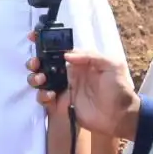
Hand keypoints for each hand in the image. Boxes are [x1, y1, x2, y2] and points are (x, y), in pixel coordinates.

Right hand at [25, 41, 140, 140]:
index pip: (59, 50)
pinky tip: (50, 95)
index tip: (33, 37)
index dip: (45, 43)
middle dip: (35, 62)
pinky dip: (42, 95)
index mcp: (79, 63)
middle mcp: (68, 74)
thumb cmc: (118, 89)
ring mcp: (63, 89)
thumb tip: (66, 55)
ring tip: (41, 80)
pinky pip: (44, 98)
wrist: (120, 116)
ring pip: (40, 80)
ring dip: (35, 77)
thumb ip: (90, 56)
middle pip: (44, 64)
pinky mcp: (60, 105)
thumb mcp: (112, 65)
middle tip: (35, 64)